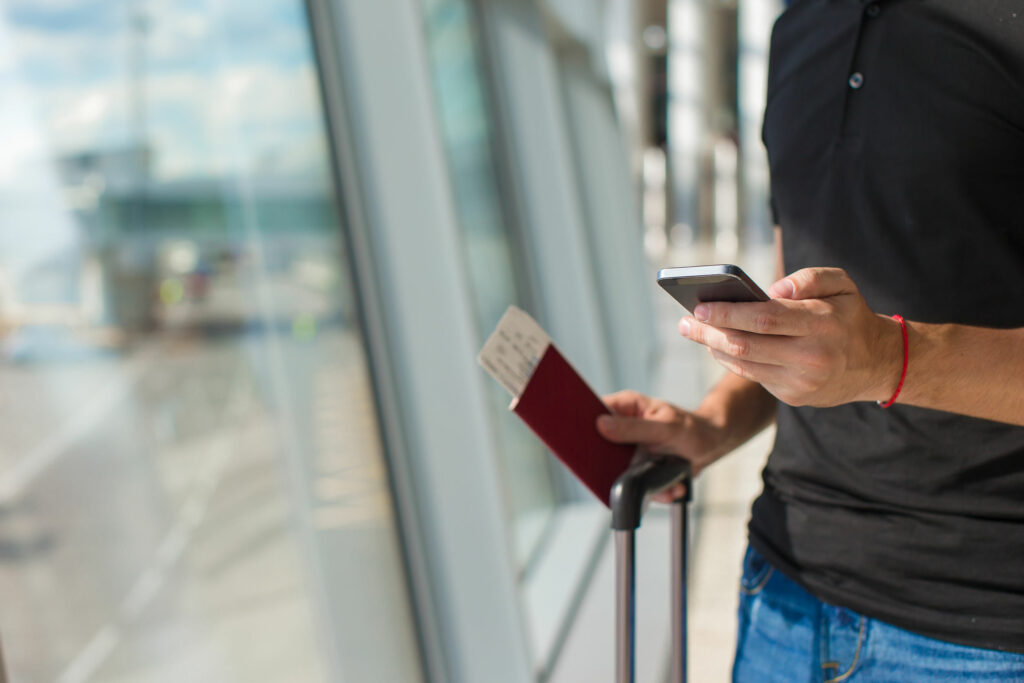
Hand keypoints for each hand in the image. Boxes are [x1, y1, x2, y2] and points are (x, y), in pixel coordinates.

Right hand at [596, 390, 729, 501]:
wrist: (710, 447)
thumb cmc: (691, 428)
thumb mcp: (665, 426)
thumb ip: (633, 428)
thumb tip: (601, 425)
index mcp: (625, 407)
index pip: (593, 412)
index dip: (583, 426)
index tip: (583, 442)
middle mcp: (622, 428)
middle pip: (597, 446)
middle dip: (610, 466)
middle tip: (628, 472)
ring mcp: (627, 451)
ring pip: (614, 472)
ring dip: (638, 483)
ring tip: (666, 483)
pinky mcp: (636, 469)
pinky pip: (634, 485)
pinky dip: (655, 491)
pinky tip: (672, 487)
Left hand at [679, 267, 902, 406]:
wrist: (876, 364)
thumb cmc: (849, 316)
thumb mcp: (842, 284)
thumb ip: (810, 277)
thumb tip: (774, 288)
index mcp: (821, 324)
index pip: (765, 318)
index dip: (728, 313)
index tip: (700, 305)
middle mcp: (811, 357)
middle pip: (745, 345)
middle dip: (708, 332)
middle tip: (684, 320)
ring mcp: (801, 382)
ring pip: (744, 364)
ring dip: (713, 347)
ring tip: (693, 330)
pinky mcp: (793, 397)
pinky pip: (753, 376)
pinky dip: (731, 360)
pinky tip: (717, 345)